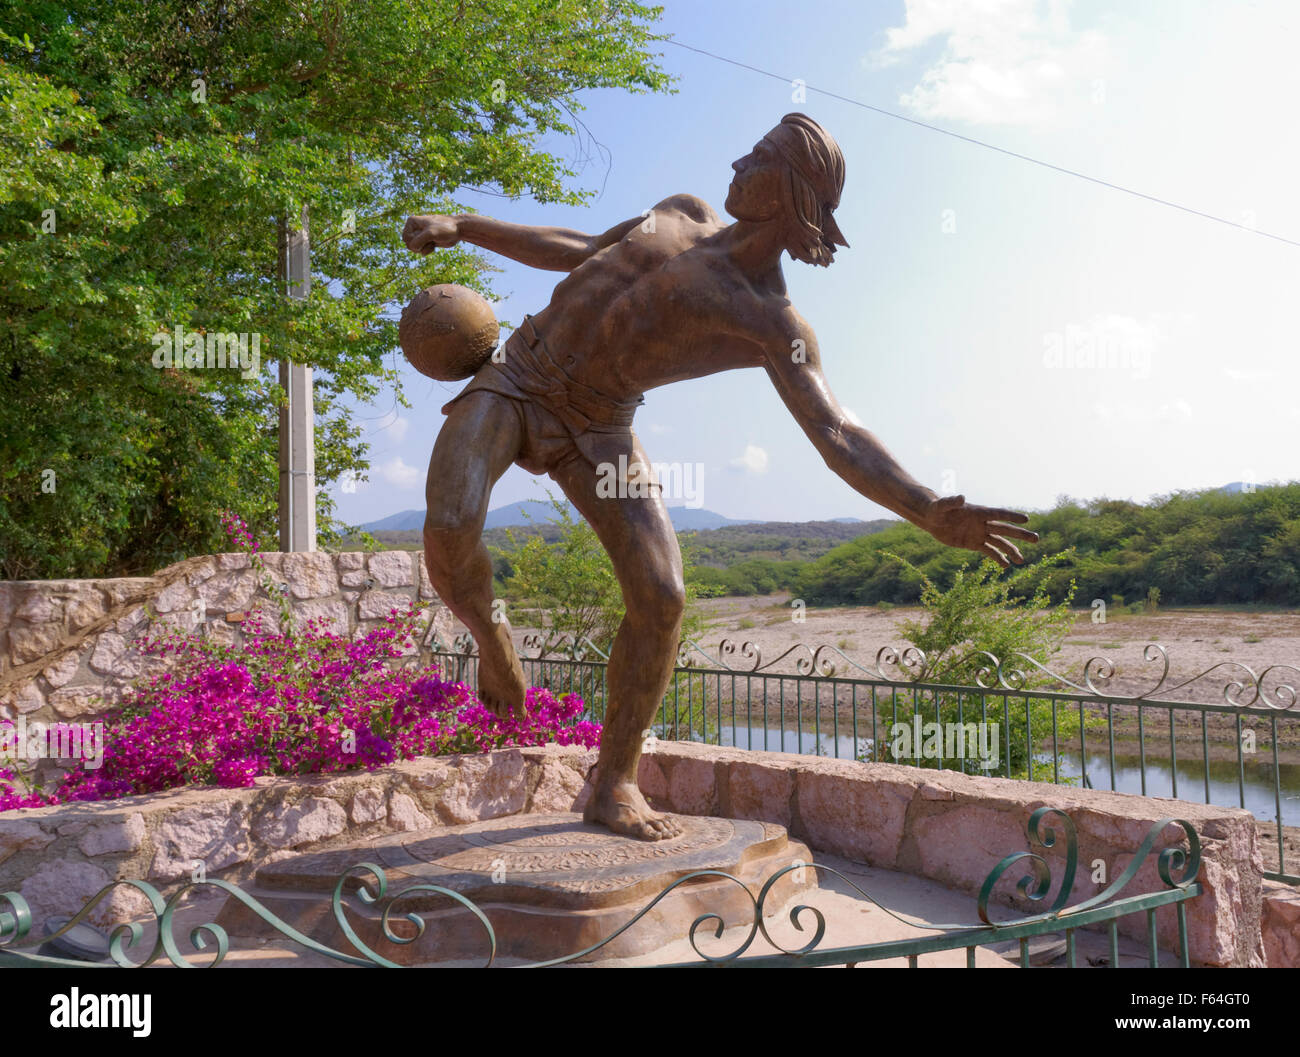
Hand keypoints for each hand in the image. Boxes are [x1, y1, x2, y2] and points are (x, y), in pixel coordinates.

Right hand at [402, 214, 458, 253]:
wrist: (458, 230)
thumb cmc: (445, 228)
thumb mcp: (431, 233)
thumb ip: (418, 240)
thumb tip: (411, 247)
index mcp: (411, 222)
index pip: (405, 238)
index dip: (414, 241)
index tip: (425, 238)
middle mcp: (414, 228)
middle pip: (408, 244)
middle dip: (419, 246)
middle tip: (429, 241)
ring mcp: (420, 235)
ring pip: (414, 248)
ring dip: (424, 248)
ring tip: (432, 242)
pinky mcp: (426, 241)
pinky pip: (420, 251)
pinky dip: (427, 250)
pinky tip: (434, 245)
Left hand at [922, 495, 1037, 567]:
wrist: (932, 519)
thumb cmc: (936, 509)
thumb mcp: (942, 506)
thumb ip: (951, 501)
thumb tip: (961, 497)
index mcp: (978, 512)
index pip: (998, 514)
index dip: (1011, 516)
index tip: (1026, 519)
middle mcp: (982, 523)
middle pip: (1004, 529)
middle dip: (1020, 534)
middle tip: (1036, 539)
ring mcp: (980, 533)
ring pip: (999, 543)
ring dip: (1011, 551)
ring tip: (1021, 561)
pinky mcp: (974, 543)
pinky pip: (988, 551)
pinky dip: (997, 558)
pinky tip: (1006, 566)